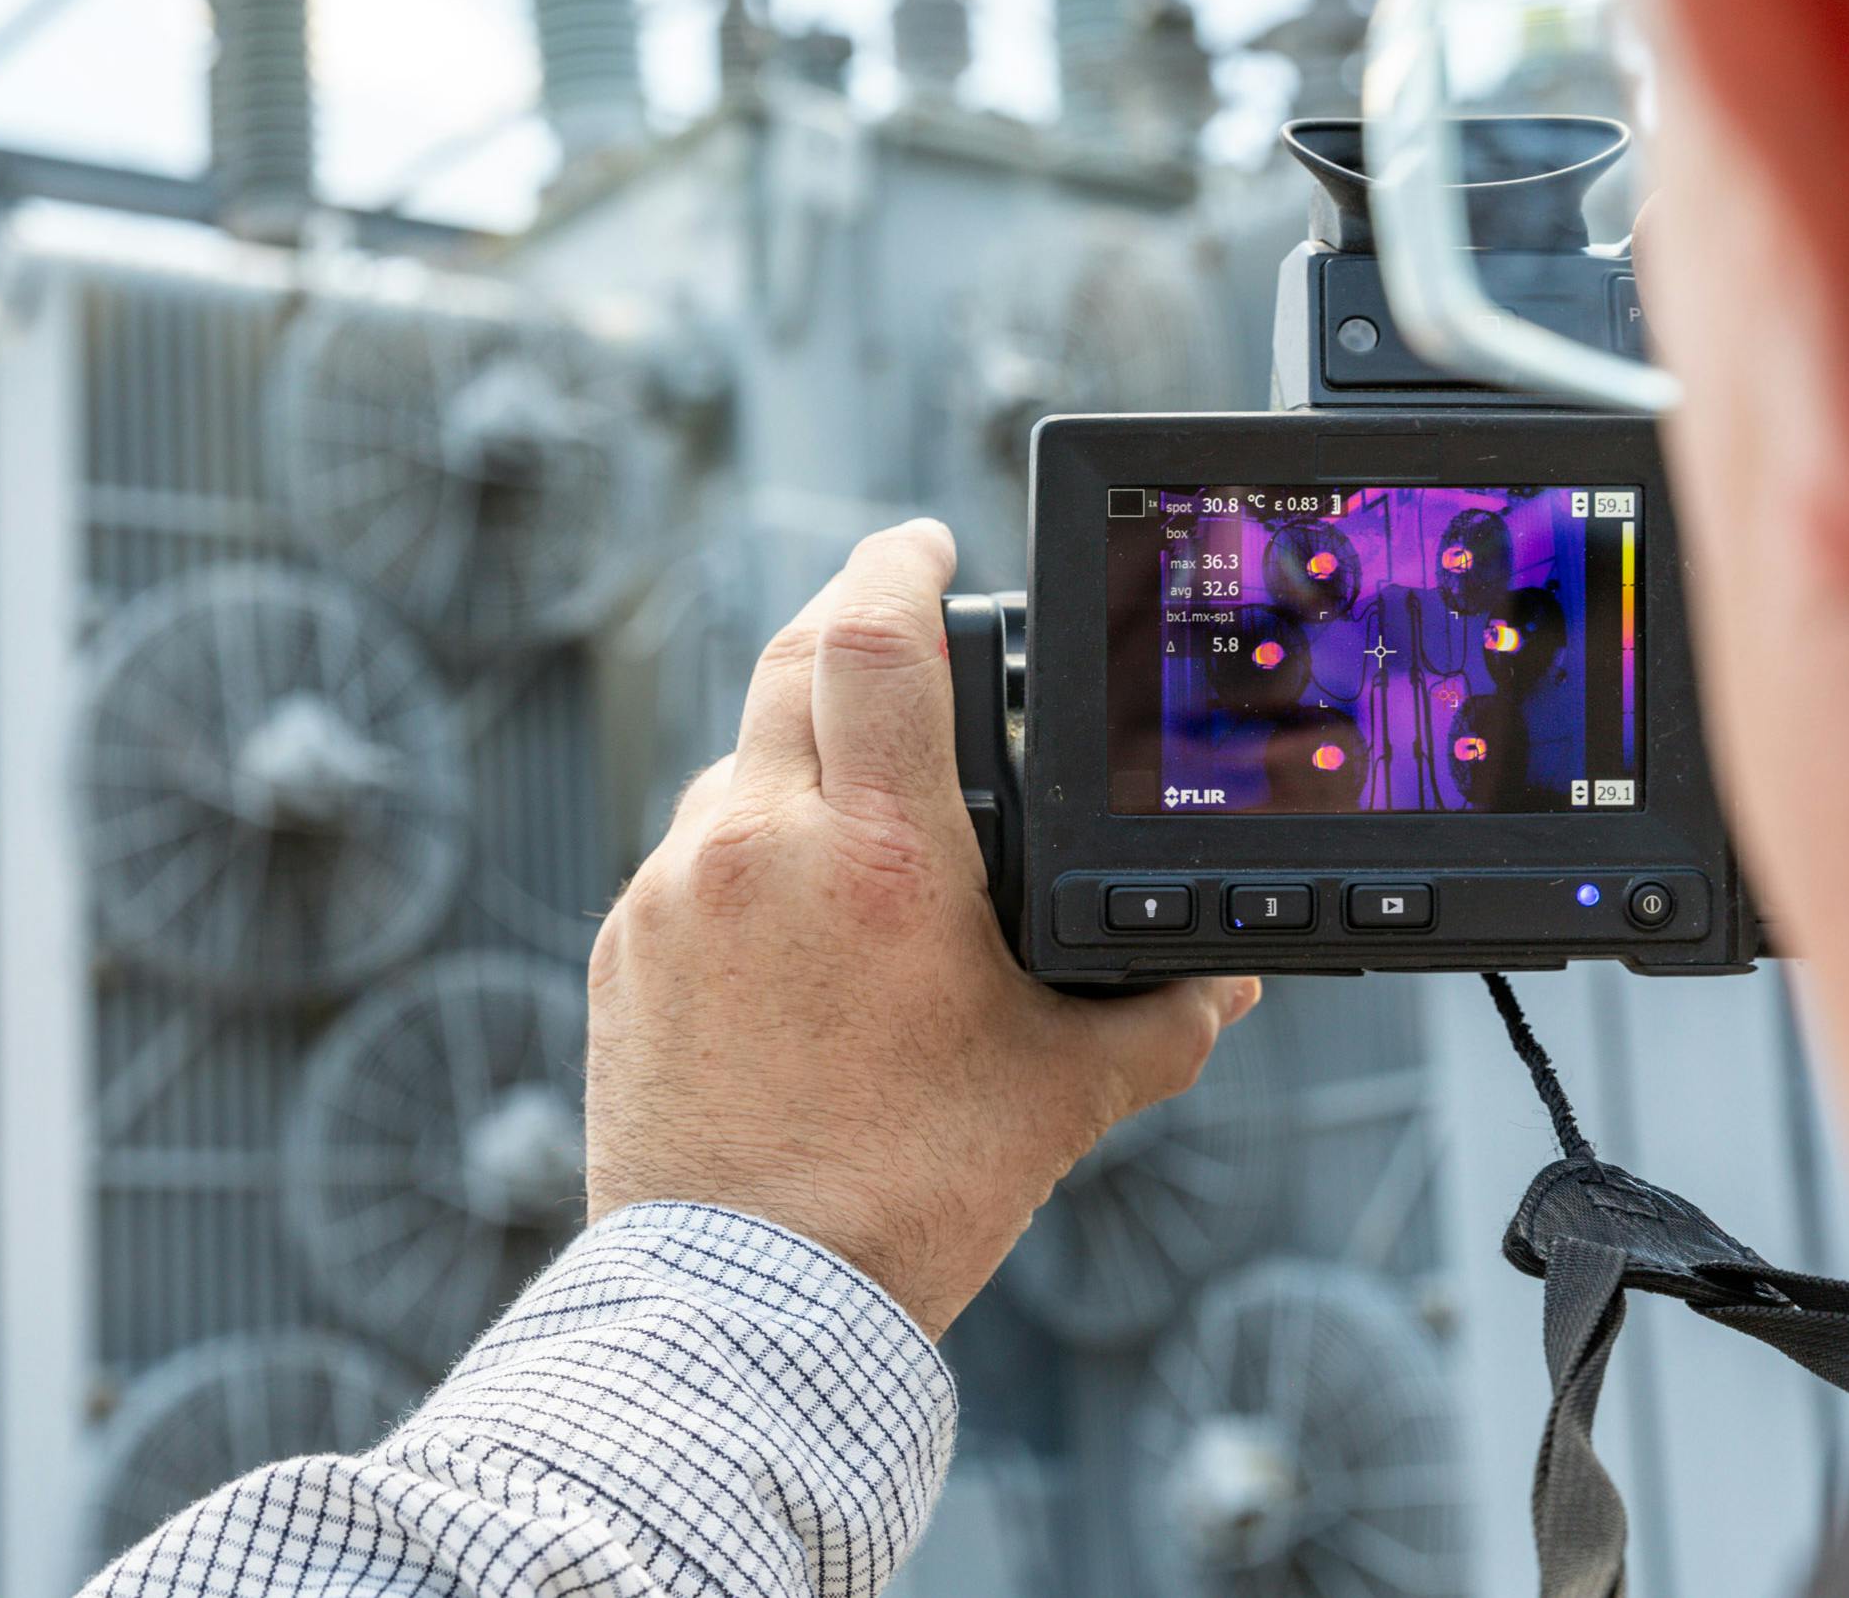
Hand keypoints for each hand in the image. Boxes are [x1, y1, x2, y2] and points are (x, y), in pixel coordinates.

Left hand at [584, 519, 1259, 1338]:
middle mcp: (756, 845)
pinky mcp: (622, 953)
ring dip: (796, 757)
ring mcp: (672, 895)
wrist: (747, 1307)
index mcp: (877, 854)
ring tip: (863, 817)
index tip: (924, 541)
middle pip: (788, 661)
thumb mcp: (1064, 1094)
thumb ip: (1162, 1018)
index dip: (899, 560)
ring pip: (735, 765)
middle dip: (848, 629)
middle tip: (900, 635)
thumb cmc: (904, 1197)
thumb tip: (1226, 979)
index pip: (873, 633)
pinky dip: (744, 854)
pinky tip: (796, 925)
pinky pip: (687, 858)